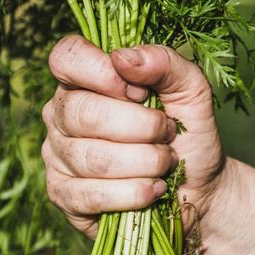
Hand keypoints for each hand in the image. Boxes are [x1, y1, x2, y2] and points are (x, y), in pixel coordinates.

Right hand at [42, 35, 223, 238]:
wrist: (197, 192)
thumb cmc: (187, 137)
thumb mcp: (190, 91)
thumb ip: (165, 63)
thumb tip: (123, 58)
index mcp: (83, 80)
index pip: (67, 58)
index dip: (103, 73)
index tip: (141, 93)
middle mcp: (61, 115)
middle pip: (82, 113)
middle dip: (139, 127)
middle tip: (166, 135)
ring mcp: (57, 157)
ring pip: (91, 158)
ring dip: (142, 163)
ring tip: (165, 164)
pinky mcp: (63, 196)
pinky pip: (90, 195)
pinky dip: (130, 194)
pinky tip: (152, 191)